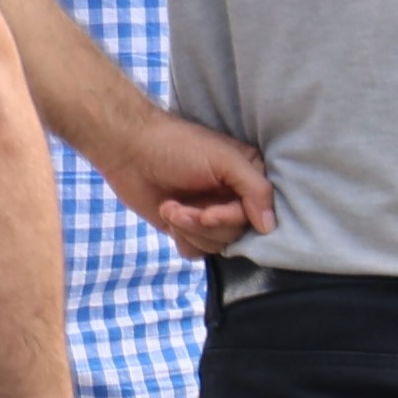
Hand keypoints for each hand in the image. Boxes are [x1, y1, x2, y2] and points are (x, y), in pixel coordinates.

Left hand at [99, 109, 270, 255]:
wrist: (128, 149)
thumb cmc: (177, 146)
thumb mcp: (224, 160)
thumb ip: (255, 190)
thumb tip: (269, 227)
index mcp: (249, 177)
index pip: (260, 216)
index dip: (232, 219)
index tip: (208, 213)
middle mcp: (234, 198)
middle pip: (237, 235)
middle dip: (205, 225)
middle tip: (180, 209)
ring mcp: (210, 213)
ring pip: (217, 246)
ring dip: (189, 230)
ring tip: (170, 208)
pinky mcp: (186, 227)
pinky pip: (197, 251)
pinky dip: (182, 239)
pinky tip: (167, 216)